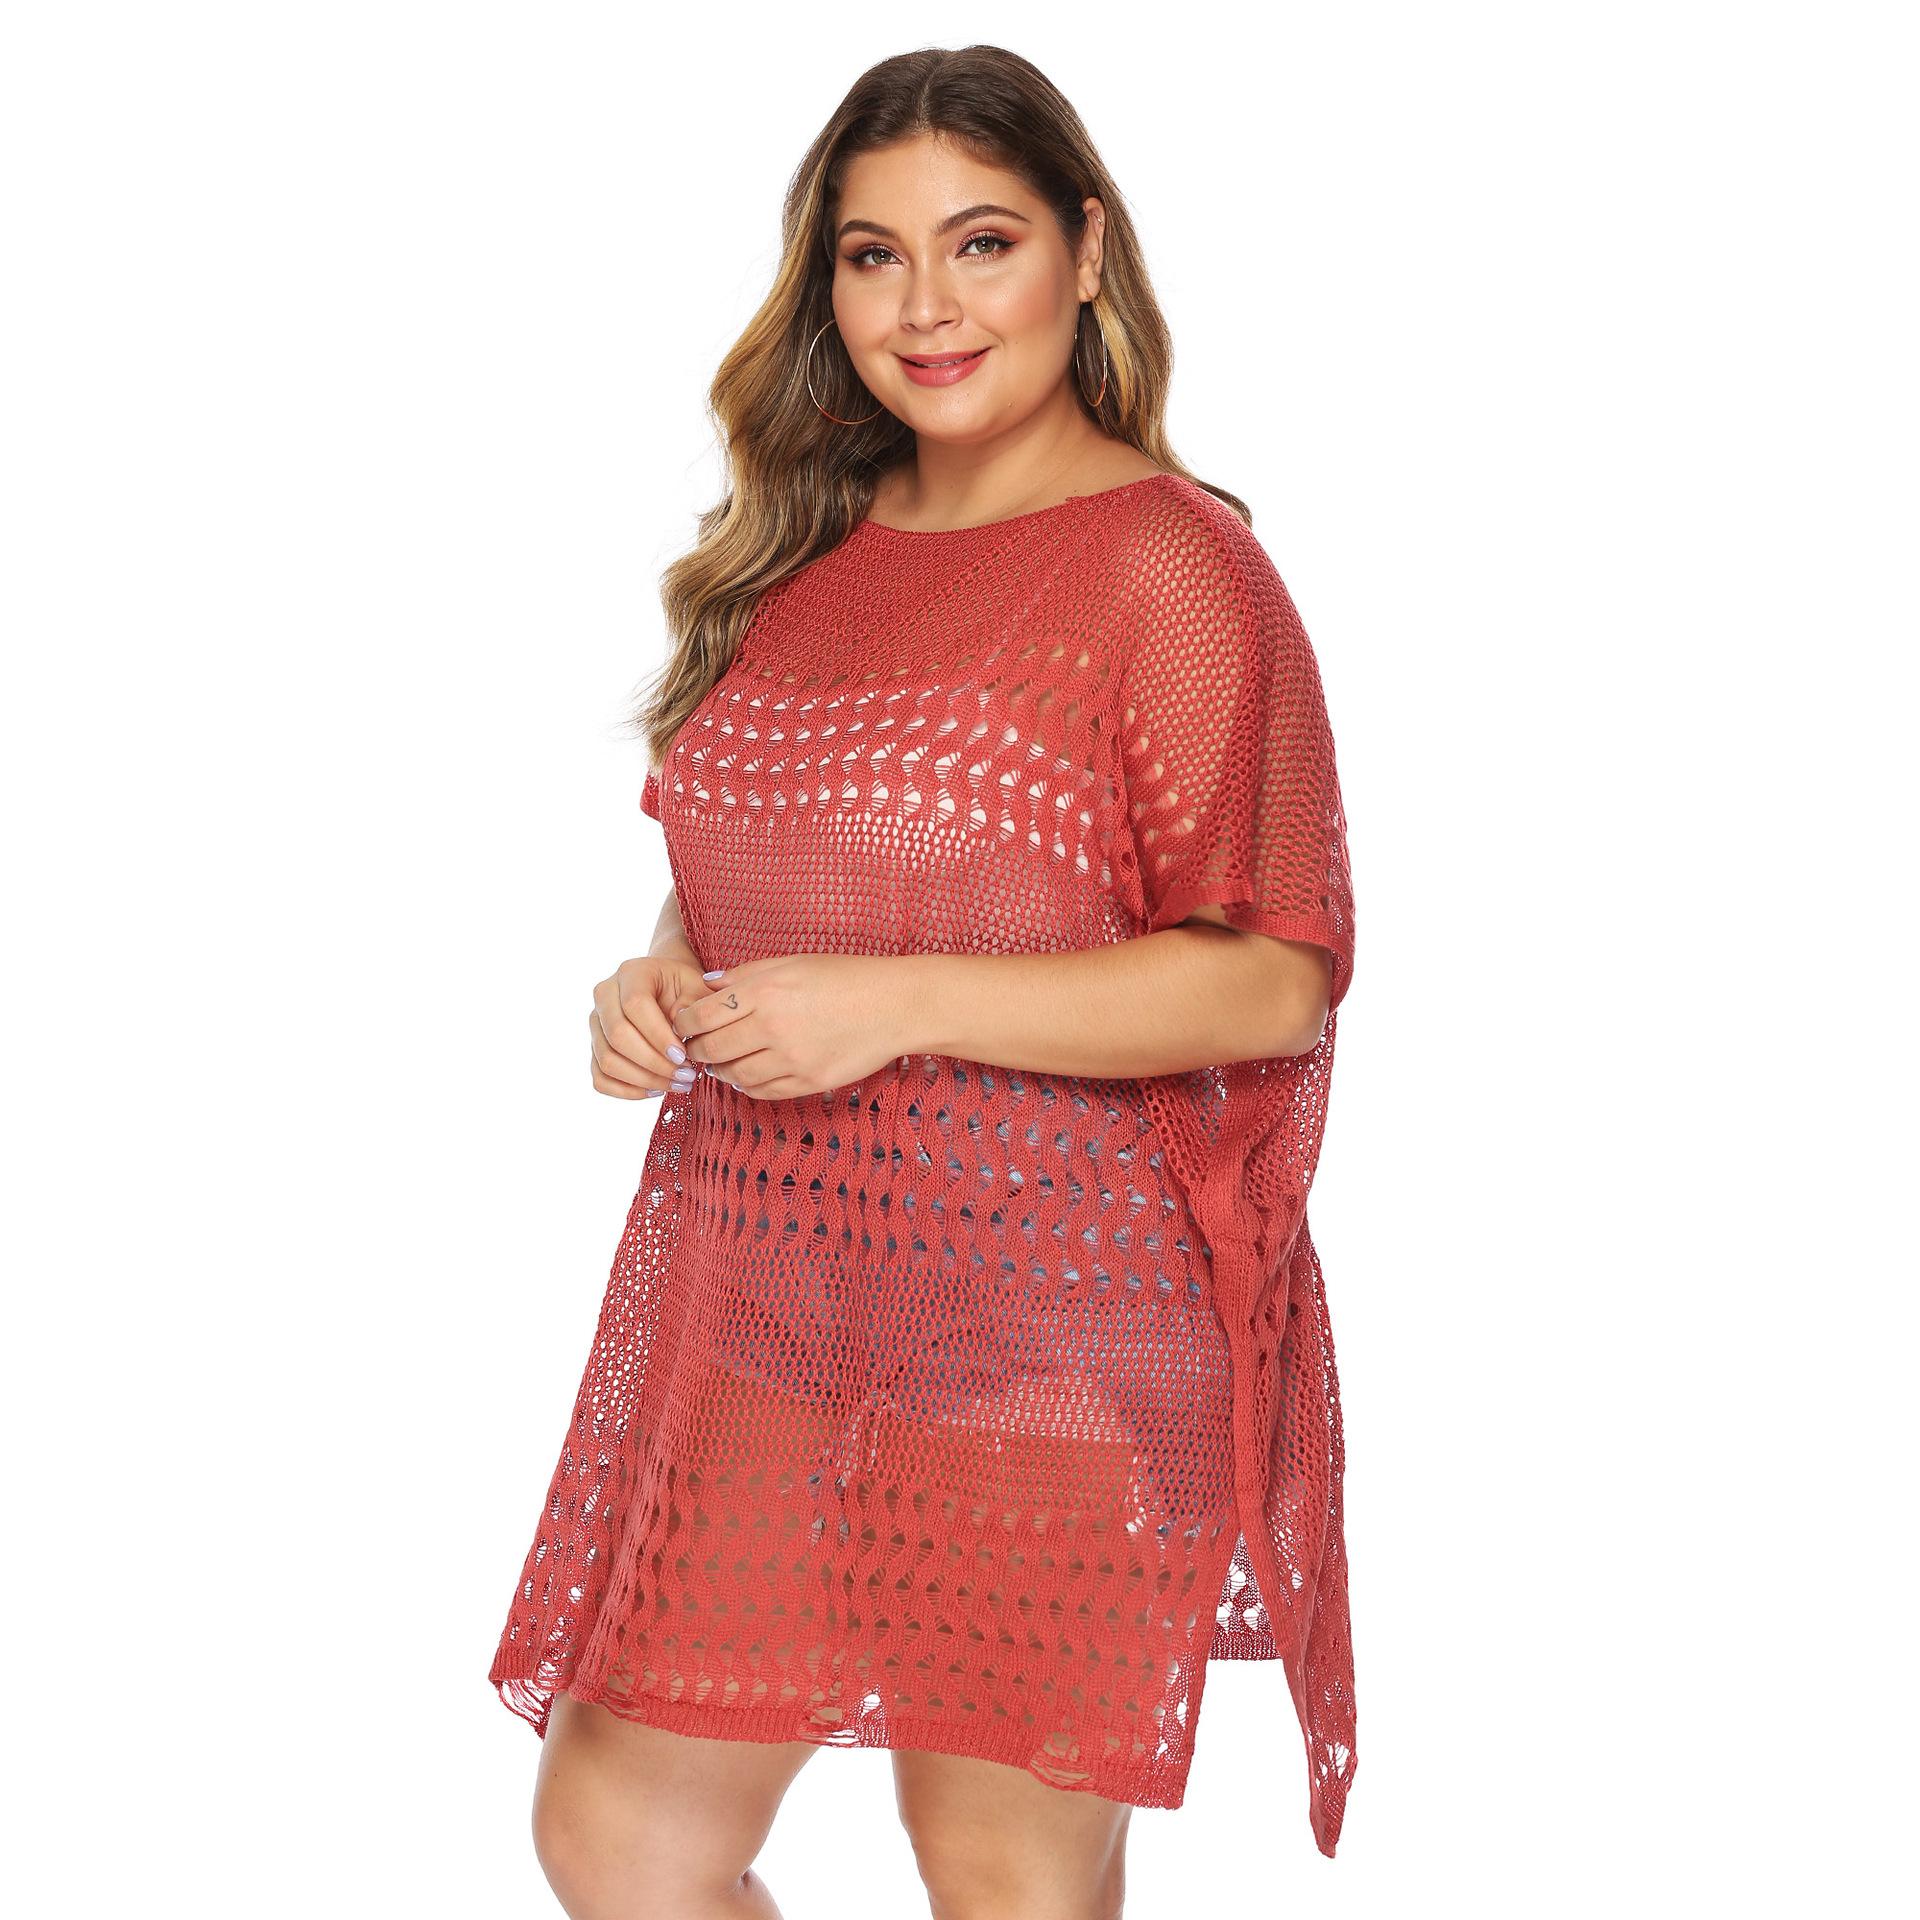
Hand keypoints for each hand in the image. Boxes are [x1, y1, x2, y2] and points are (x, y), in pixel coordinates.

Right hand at [589, 954, 716, 1099]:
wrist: (671, 990)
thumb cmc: (687, 989)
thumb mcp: (698, 988)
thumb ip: (694, 1005)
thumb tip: (679, 1031)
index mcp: (632, 973)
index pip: (635, 1004)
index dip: (658, 1035)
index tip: (683, 1055)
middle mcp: (605, 995)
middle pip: (617, 1035)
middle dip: (654, 1062)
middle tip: (686, 1075)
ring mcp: (596, 1023)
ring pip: (607, 1060)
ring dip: (644, 1080)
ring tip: (678, 1084)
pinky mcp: (595, 1048)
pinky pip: (601, 1078)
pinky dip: (628, 1091)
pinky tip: (657, 1090)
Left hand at [667, 953, 912, 1099]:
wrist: (892, 1006)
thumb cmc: (844, 977)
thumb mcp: (792, 962)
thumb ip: (745, 974)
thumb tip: (707, 987)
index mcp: (764, 991)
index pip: (700, 1016)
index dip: (683, 1023)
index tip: (683, 1024)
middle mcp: (772, 1027)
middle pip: (711, 1049)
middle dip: (696, 1049)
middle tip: (695, 1047)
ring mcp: (790, 1059)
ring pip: (734, 1075)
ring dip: (721, 1070)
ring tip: (722, 1061)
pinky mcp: (807, 1082)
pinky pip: (761, 1091)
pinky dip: (747, 1085)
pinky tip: (749, 1073)